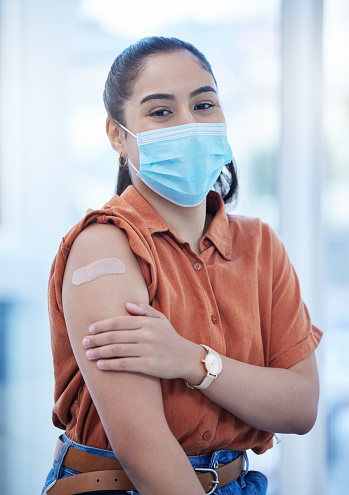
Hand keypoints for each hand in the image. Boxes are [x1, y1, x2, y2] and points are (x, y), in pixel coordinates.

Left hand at [82, 303, 204, 381]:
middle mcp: (146, 334)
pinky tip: (100, 365)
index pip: (119, 321)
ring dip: (99, 352)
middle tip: (84, 342)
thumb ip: (144, 310)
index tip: (91, 328)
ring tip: (88, 354)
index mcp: (147, 322)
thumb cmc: (170, 338)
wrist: (186, 358)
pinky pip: (124, 364)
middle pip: (115, 336)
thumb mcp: (161, 320)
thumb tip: (126, 304)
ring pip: (117, 350)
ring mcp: (147, 350)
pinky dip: (110, 364)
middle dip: (96, 339)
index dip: (103, 325)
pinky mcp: (148, 365)